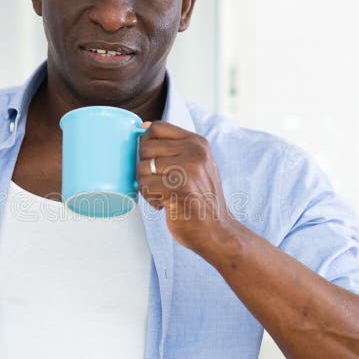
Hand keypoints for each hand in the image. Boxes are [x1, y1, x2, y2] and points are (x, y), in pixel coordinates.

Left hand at [137, 121, 237, 251]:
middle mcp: (194, 152)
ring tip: (164, 195)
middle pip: (145, 147)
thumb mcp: (194, 165)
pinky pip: (145, 186)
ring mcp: (187, 170)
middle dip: (146, 168)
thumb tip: (144, 127)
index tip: (154, 160)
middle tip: (160, 183)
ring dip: (147, 186)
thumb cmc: (200, 199)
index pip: (157, 127)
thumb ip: (173, 147)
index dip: (147, 143)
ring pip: (142, 168)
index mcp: (197, 143)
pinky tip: (164, 204)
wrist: (216, 230)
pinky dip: (150, 199)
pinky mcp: (177, 188)